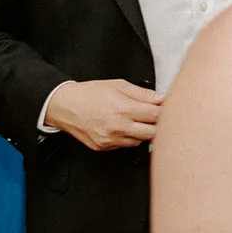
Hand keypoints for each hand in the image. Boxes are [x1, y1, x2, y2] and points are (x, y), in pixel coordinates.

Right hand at [46, 79, 161, 150]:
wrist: (64, 106)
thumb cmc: (88, 94)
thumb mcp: (119, 85)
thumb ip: (143, 93)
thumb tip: (160, 98)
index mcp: (124, 109)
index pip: (157, 115)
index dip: (165, 110)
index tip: (168, 107)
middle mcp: (118, 127)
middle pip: (153, 133)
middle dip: (158, 124)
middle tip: (158, 116)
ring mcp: (110, 140)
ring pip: (140, 141)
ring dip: (144, 132)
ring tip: (139, 120)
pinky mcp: (103, 147)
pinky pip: (125, 145)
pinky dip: (129, 137)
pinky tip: (125, 127)